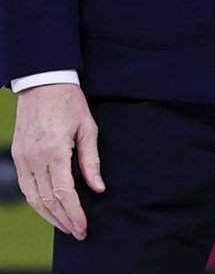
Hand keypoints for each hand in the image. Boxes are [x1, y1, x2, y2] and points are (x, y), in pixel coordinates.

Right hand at [12, 84, 104, 239]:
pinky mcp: (17, 156)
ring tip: (66, 225)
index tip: (83, 227)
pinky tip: (49, 209)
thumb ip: (91, 160)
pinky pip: (26, 187)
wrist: (43, 82)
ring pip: (34, 198)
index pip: (64, 193)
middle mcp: (35, 158)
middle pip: (47, 201)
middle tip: (78, 232)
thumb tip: (98, 188)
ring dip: (49, 216)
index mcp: (55, 150)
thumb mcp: (88, 127)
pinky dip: (37, 202)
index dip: (74, 213)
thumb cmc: (69, 102)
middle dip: (64, 220)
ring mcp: (23, 158)